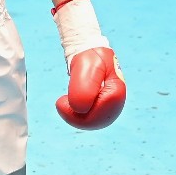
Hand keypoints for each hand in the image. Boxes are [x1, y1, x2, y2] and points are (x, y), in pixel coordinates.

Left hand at [52, 0, 125, 129]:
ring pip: (92, 122)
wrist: (90, 52)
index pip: (99, 113)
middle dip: (74, 117)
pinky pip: (90, 118)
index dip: (77, 112)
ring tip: (63, 103)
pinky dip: (76, 115)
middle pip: (96, 122)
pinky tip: (68, 105)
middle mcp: (117, 102)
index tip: (60, 100)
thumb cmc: (89, 57)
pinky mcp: (103, 106)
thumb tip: (79, 109)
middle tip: (59, 105)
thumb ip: (83, 88)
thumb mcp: (84, 67)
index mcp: (117, 92)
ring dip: (74, 116)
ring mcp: (110, 105)